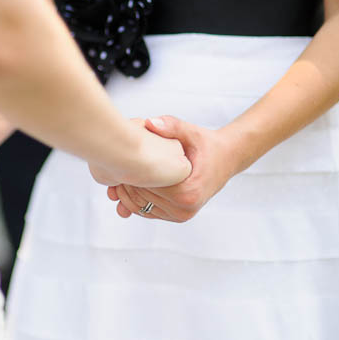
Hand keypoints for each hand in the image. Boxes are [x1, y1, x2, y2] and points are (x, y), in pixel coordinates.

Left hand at [109, 116, 239, 221]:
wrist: (226, 159)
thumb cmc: (207, 146)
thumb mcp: (191, 132)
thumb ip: (170, 126)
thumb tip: (149, 123)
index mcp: (188, 192)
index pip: (147, 187)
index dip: (130, 175)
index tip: (118, 162)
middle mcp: (185, 208)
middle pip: (142, 199)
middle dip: (125, 186)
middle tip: (112, 170)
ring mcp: (181, 215)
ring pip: (142, 208)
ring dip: (127, 195)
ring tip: (116, 179)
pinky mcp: (177, 217)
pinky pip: (149, 211)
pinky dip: (136, 201)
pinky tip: (127, 187)